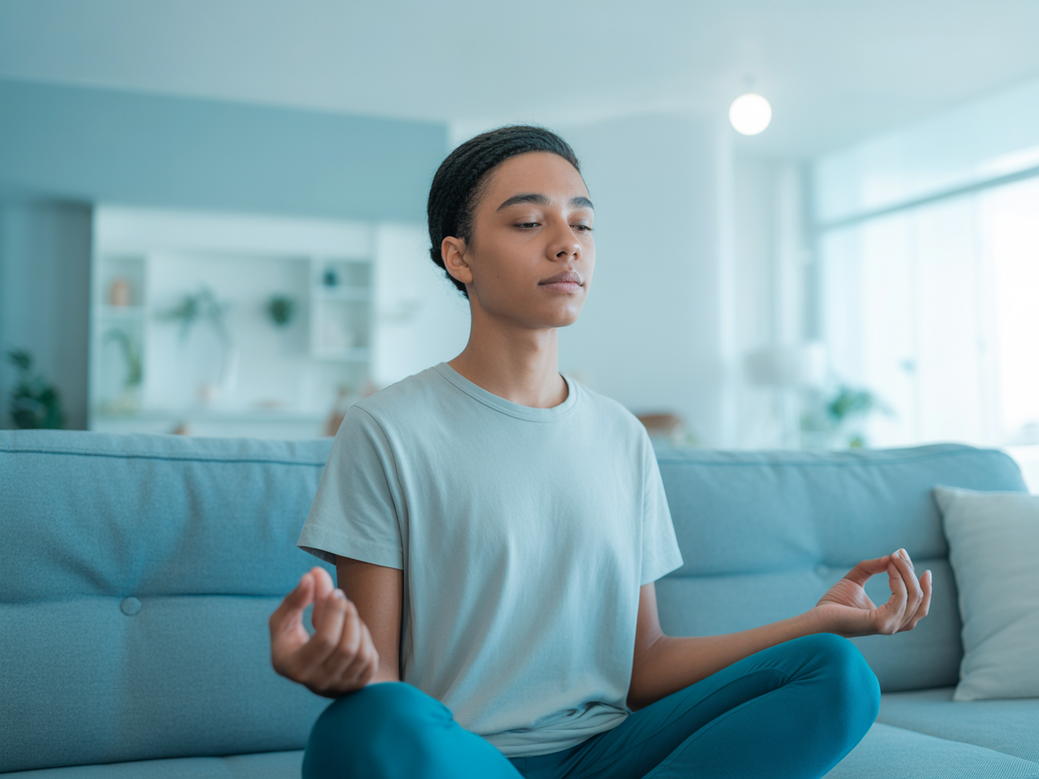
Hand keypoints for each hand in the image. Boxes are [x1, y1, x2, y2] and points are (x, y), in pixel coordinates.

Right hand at [269, 566, 379, 697]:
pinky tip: (353, 632)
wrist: (308, 669)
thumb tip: (312, 576)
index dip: (335, 611)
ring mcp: (339, 686)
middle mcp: (317, 682)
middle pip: (347, 647)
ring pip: (361, 654)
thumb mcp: (283, 620)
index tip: (335, 592)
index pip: (326, 640)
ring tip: (347, 613)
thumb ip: (295, 599)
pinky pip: (371, 661)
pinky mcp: (356, 686)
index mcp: (295, 667)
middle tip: (343, 599)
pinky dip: (366, 640)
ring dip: (358, 625)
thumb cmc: (293, 640)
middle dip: (349, 616)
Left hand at [812, 549, 931, 637]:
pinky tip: (890, 567)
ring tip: (895, 556)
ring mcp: (890, 626)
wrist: (817, 618)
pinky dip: (899, 580)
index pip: (917, 601)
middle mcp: (895, 624)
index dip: (918, 580)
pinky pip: (901, 599)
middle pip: (918, 598)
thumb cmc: (834, 602)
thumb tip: (890, 557)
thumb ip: (871, 568)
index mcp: (892, 618)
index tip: (905, 556)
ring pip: (913, 597)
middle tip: (900, 553)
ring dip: (906, 573)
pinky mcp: (882, 623)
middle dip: (911, 572)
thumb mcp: (855, 579)